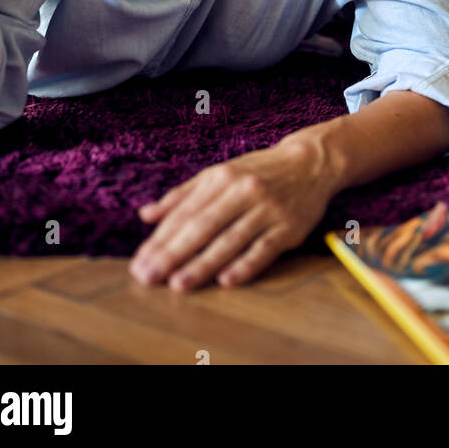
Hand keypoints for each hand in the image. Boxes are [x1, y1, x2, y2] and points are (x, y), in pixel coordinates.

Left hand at [130, 136, 335, 290]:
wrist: (310, 163)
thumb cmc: (258, 171)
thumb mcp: (219, 174)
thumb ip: (182, 195)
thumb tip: (146, 215)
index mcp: (222, 177)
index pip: (185, 212)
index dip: (160, 239)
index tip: (138, 263)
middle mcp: (243, 191)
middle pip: (203, 226)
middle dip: (173, 254)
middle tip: (148, 277)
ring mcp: (267, 209)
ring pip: (230, 240)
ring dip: (203, 264)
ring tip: (178, 284)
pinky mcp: (289, 228)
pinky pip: (264, 249)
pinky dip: (245, 265)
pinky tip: (226, 281)